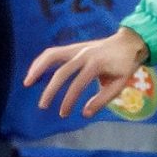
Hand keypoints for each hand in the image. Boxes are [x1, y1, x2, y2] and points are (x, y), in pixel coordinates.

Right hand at [24, 28, 151, 116]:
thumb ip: (102, 99)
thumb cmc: (125, 65)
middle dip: (50, 90)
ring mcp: (77, 48)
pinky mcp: (73, 47)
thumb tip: (85, 114)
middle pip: (61, 72)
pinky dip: (41, 61)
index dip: (69, 100)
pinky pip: (53, 52)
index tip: (63, 113)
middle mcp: (84, 54)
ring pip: (51, 55)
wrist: (129, 42)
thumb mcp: (119, 84)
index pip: (78, 84)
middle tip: (42, 106)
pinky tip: (34, 72)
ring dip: (37, 68)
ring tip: (27, 82)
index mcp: (97, 64)